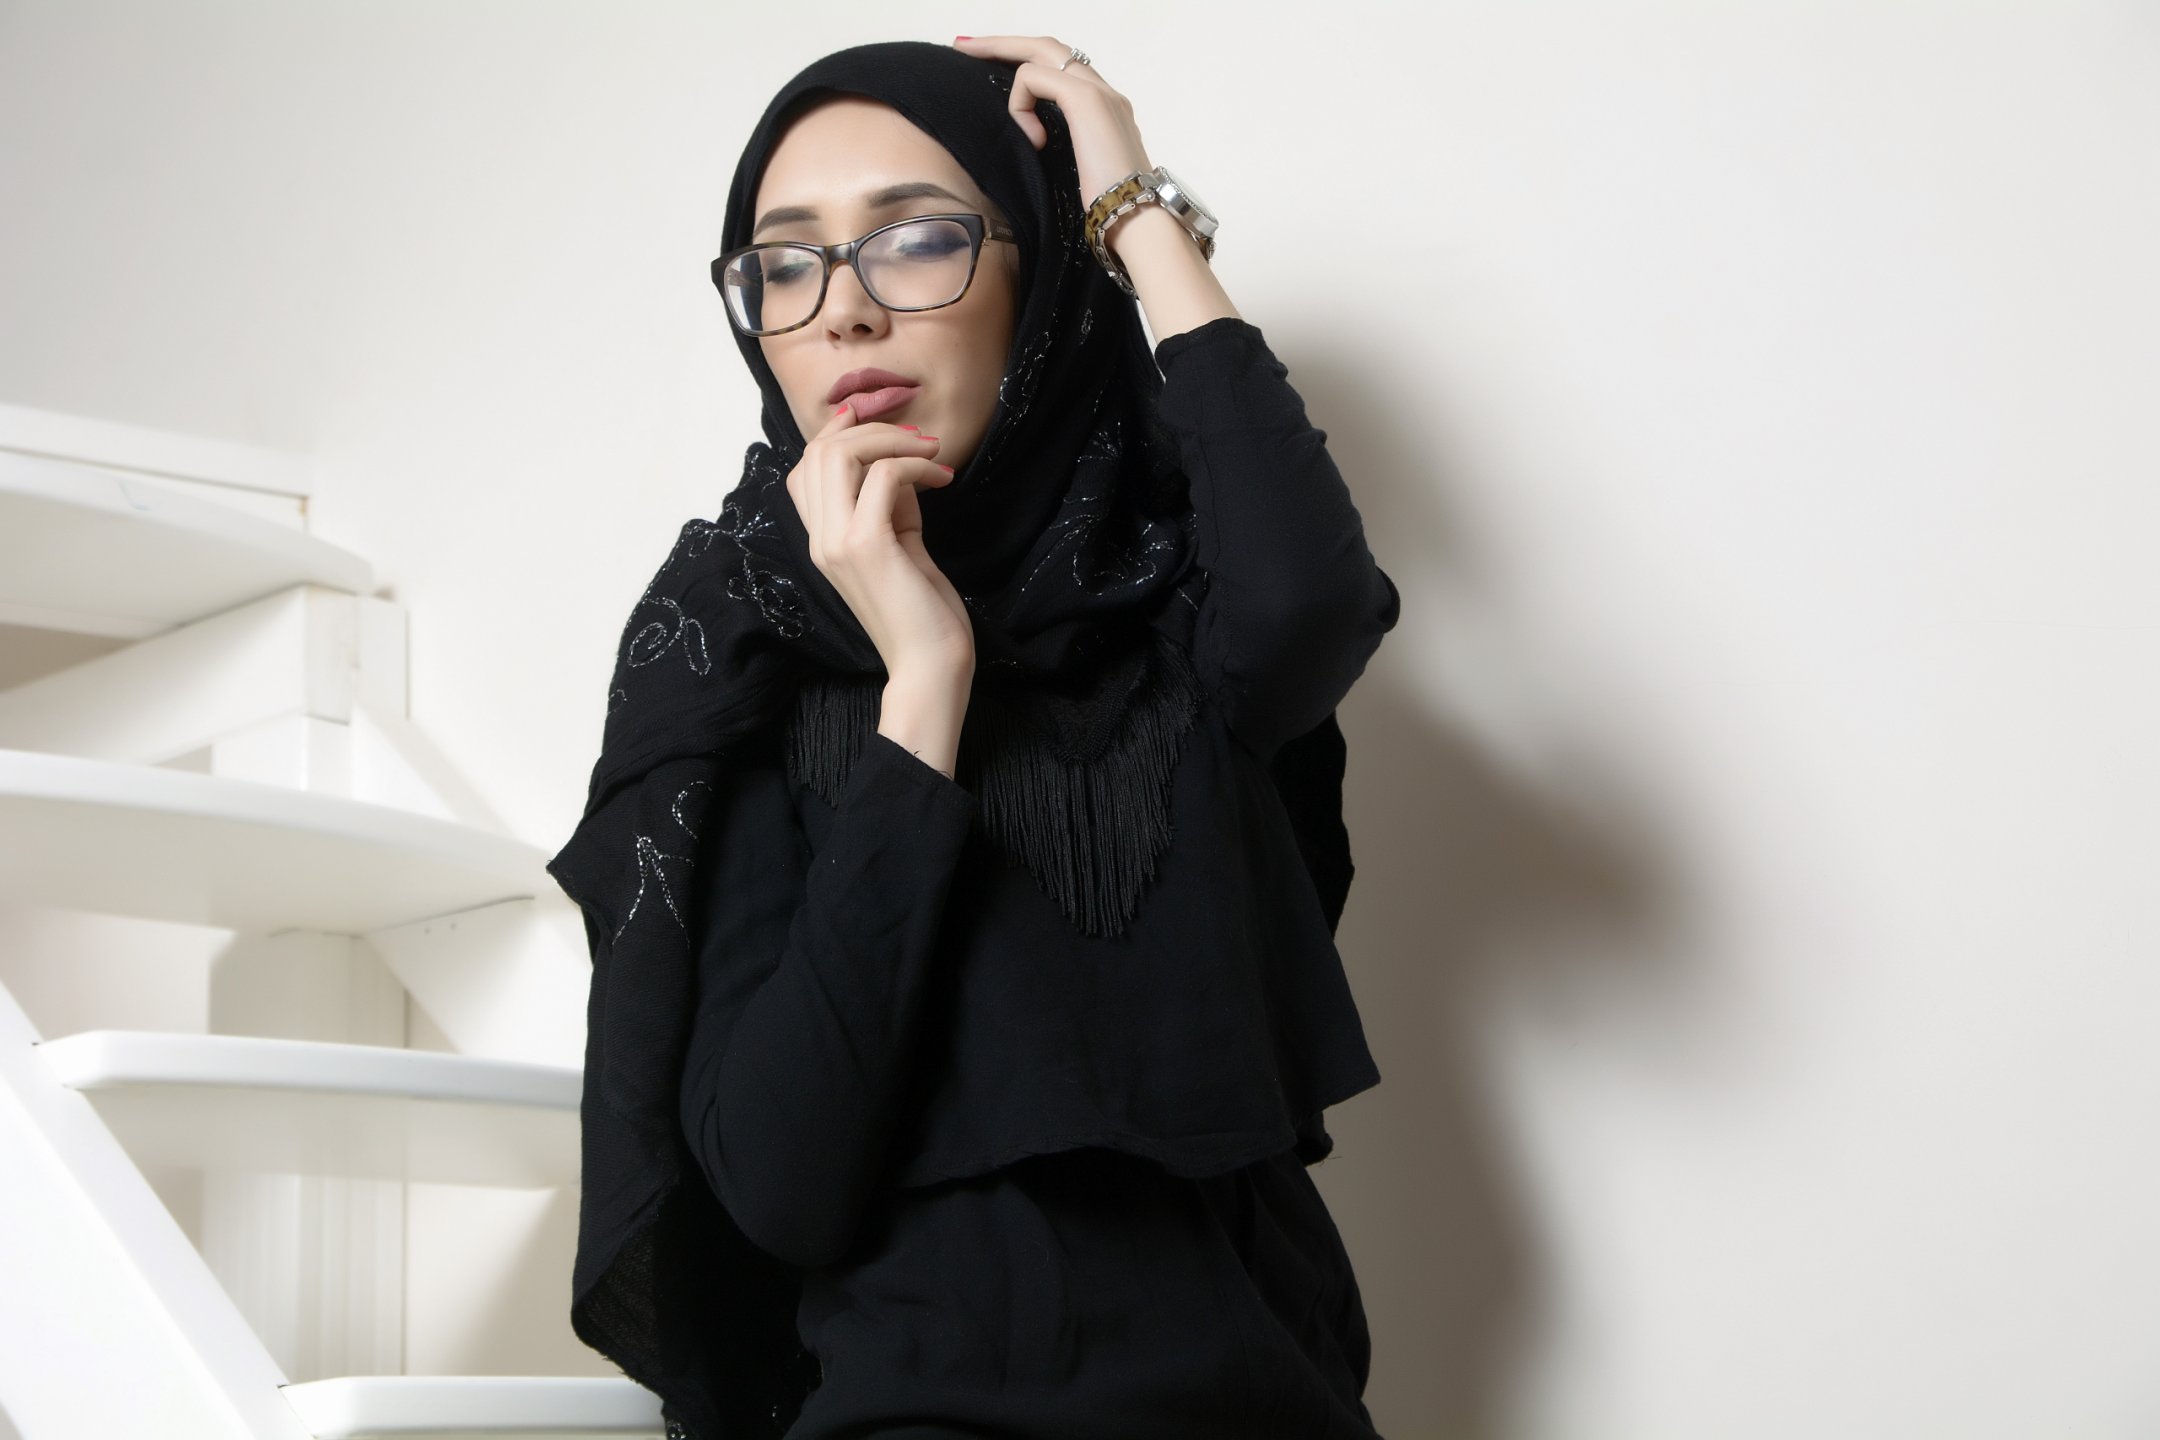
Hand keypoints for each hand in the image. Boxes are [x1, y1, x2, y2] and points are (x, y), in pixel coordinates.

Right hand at [785, 404, 974, 683]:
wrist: (929, 664)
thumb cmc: (920, 610)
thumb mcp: (900, 543)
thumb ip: (890, 504)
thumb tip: (898, 463)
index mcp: (822, 541)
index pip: (804, 469)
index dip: (837, 433)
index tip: (878, 420)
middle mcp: (820, 539)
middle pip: (818, 452)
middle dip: (870, 428)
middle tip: (918, 437)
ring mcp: (837, 542)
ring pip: (840, 454)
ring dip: (892, 439)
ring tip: (932, 452)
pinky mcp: (867, 545)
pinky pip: (884, 475)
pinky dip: (917, 465)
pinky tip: (944, 478)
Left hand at [951, 34, 1154, 231]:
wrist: (1137, 219)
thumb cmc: (1109, 208)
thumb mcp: (1079, 173)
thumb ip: (1061, 151)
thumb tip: (1031, 150)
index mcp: (1104, 108)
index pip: (1061, 67)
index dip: (1024, 60)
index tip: (988, 63)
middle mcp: (1104, 91)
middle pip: (1048, 46)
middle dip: (1003, 43)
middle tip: (964, 45)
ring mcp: (1098, 91)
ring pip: (1041, 52)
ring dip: (1002, 54)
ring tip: (970, 59)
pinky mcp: (1086, 101)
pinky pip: (1035, 78)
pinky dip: (1020, 103)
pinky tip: (1029, 137)